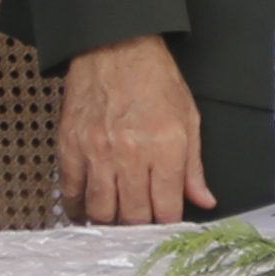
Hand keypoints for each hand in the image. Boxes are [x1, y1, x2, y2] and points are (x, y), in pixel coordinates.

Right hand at [59, 31, 210, 224]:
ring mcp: (97, 153)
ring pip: (100, 210)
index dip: (167, 224)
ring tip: (116, 221)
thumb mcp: (189, 119)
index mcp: (166, 149)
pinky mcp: (70, 147)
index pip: (166, 208)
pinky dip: (77, 207)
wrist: (115, 48)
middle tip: (141, 226)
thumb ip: (194, 167)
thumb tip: (203, 200)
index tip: (166, 226)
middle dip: (139, 227)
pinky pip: (70, 191)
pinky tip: (85, 211)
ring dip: (109, 222)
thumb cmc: (155, 80)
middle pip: (132, 215)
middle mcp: (131, 155)